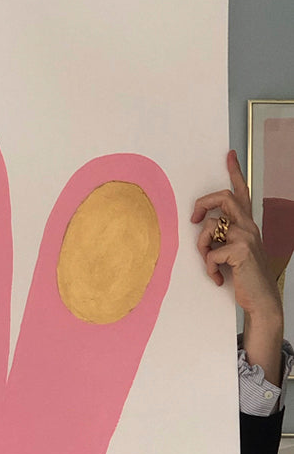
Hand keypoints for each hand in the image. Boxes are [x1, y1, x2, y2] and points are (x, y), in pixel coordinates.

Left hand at [191, 150, 282, 321]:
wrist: (260, 298)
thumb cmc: (244, 276)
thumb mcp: (234, 252)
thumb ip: (223, 237)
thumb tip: (201, 228)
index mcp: (247, 224)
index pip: (242, 193)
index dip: (235, 172)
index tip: (229, 155)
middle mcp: (248, 225)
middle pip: (222, 197)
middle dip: (202, 204)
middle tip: (193, 218)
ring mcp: (246, 236)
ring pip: (209, 228)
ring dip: (202, 248)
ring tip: (211, 263)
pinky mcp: (240, 250)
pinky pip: (210, 254)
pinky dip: (209, 269)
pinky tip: (219, 278)